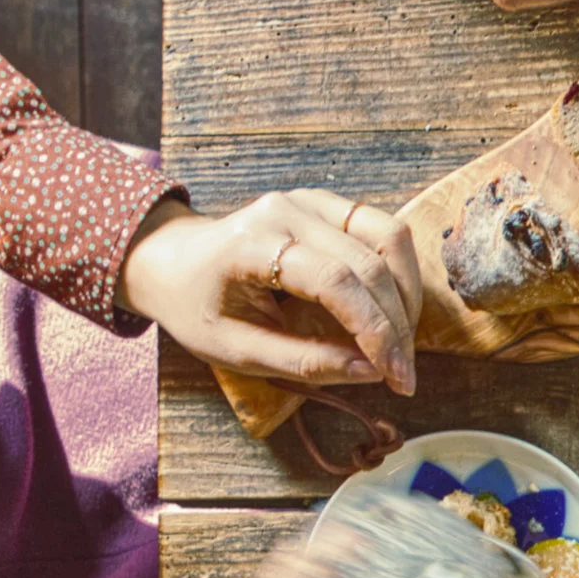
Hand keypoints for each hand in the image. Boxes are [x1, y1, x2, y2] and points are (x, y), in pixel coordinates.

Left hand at [118, 192, 422, 392]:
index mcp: (253, 244)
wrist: (170, 261)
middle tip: (402, 374)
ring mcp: (311, 200)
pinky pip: (384, 229)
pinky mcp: (328, 203)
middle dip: (397, 324)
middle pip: (370, 263)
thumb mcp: (236, 350)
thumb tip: (371, 372)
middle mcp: (287, 210)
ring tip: (402, 340)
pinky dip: (399, 272)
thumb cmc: (196, 308)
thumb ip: (304, 362)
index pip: (335, 282)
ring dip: (408, 294)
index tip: (394, 377)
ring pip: (390, 236)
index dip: (374, 331)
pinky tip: (394, 308)